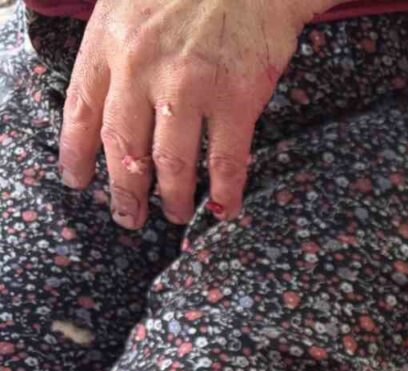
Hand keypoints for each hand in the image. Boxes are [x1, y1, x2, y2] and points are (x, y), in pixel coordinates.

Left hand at [58, 0, 323, 227]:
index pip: (81, 112)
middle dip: (125, 191)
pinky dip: (225, 191)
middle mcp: (143, 70)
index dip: (76, 155)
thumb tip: (108, 102)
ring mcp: (190, 87)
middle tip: (130, 217)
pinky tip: (224, 208)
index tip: (79, 183)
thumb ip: (116, 51)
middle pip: (123, 148)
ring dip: (172, 197)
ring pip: (172, 162)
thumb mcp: (130, 7)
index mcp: (109, 44)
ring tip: (174, 214)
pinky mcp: (237, 99)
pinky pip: (226, 160)